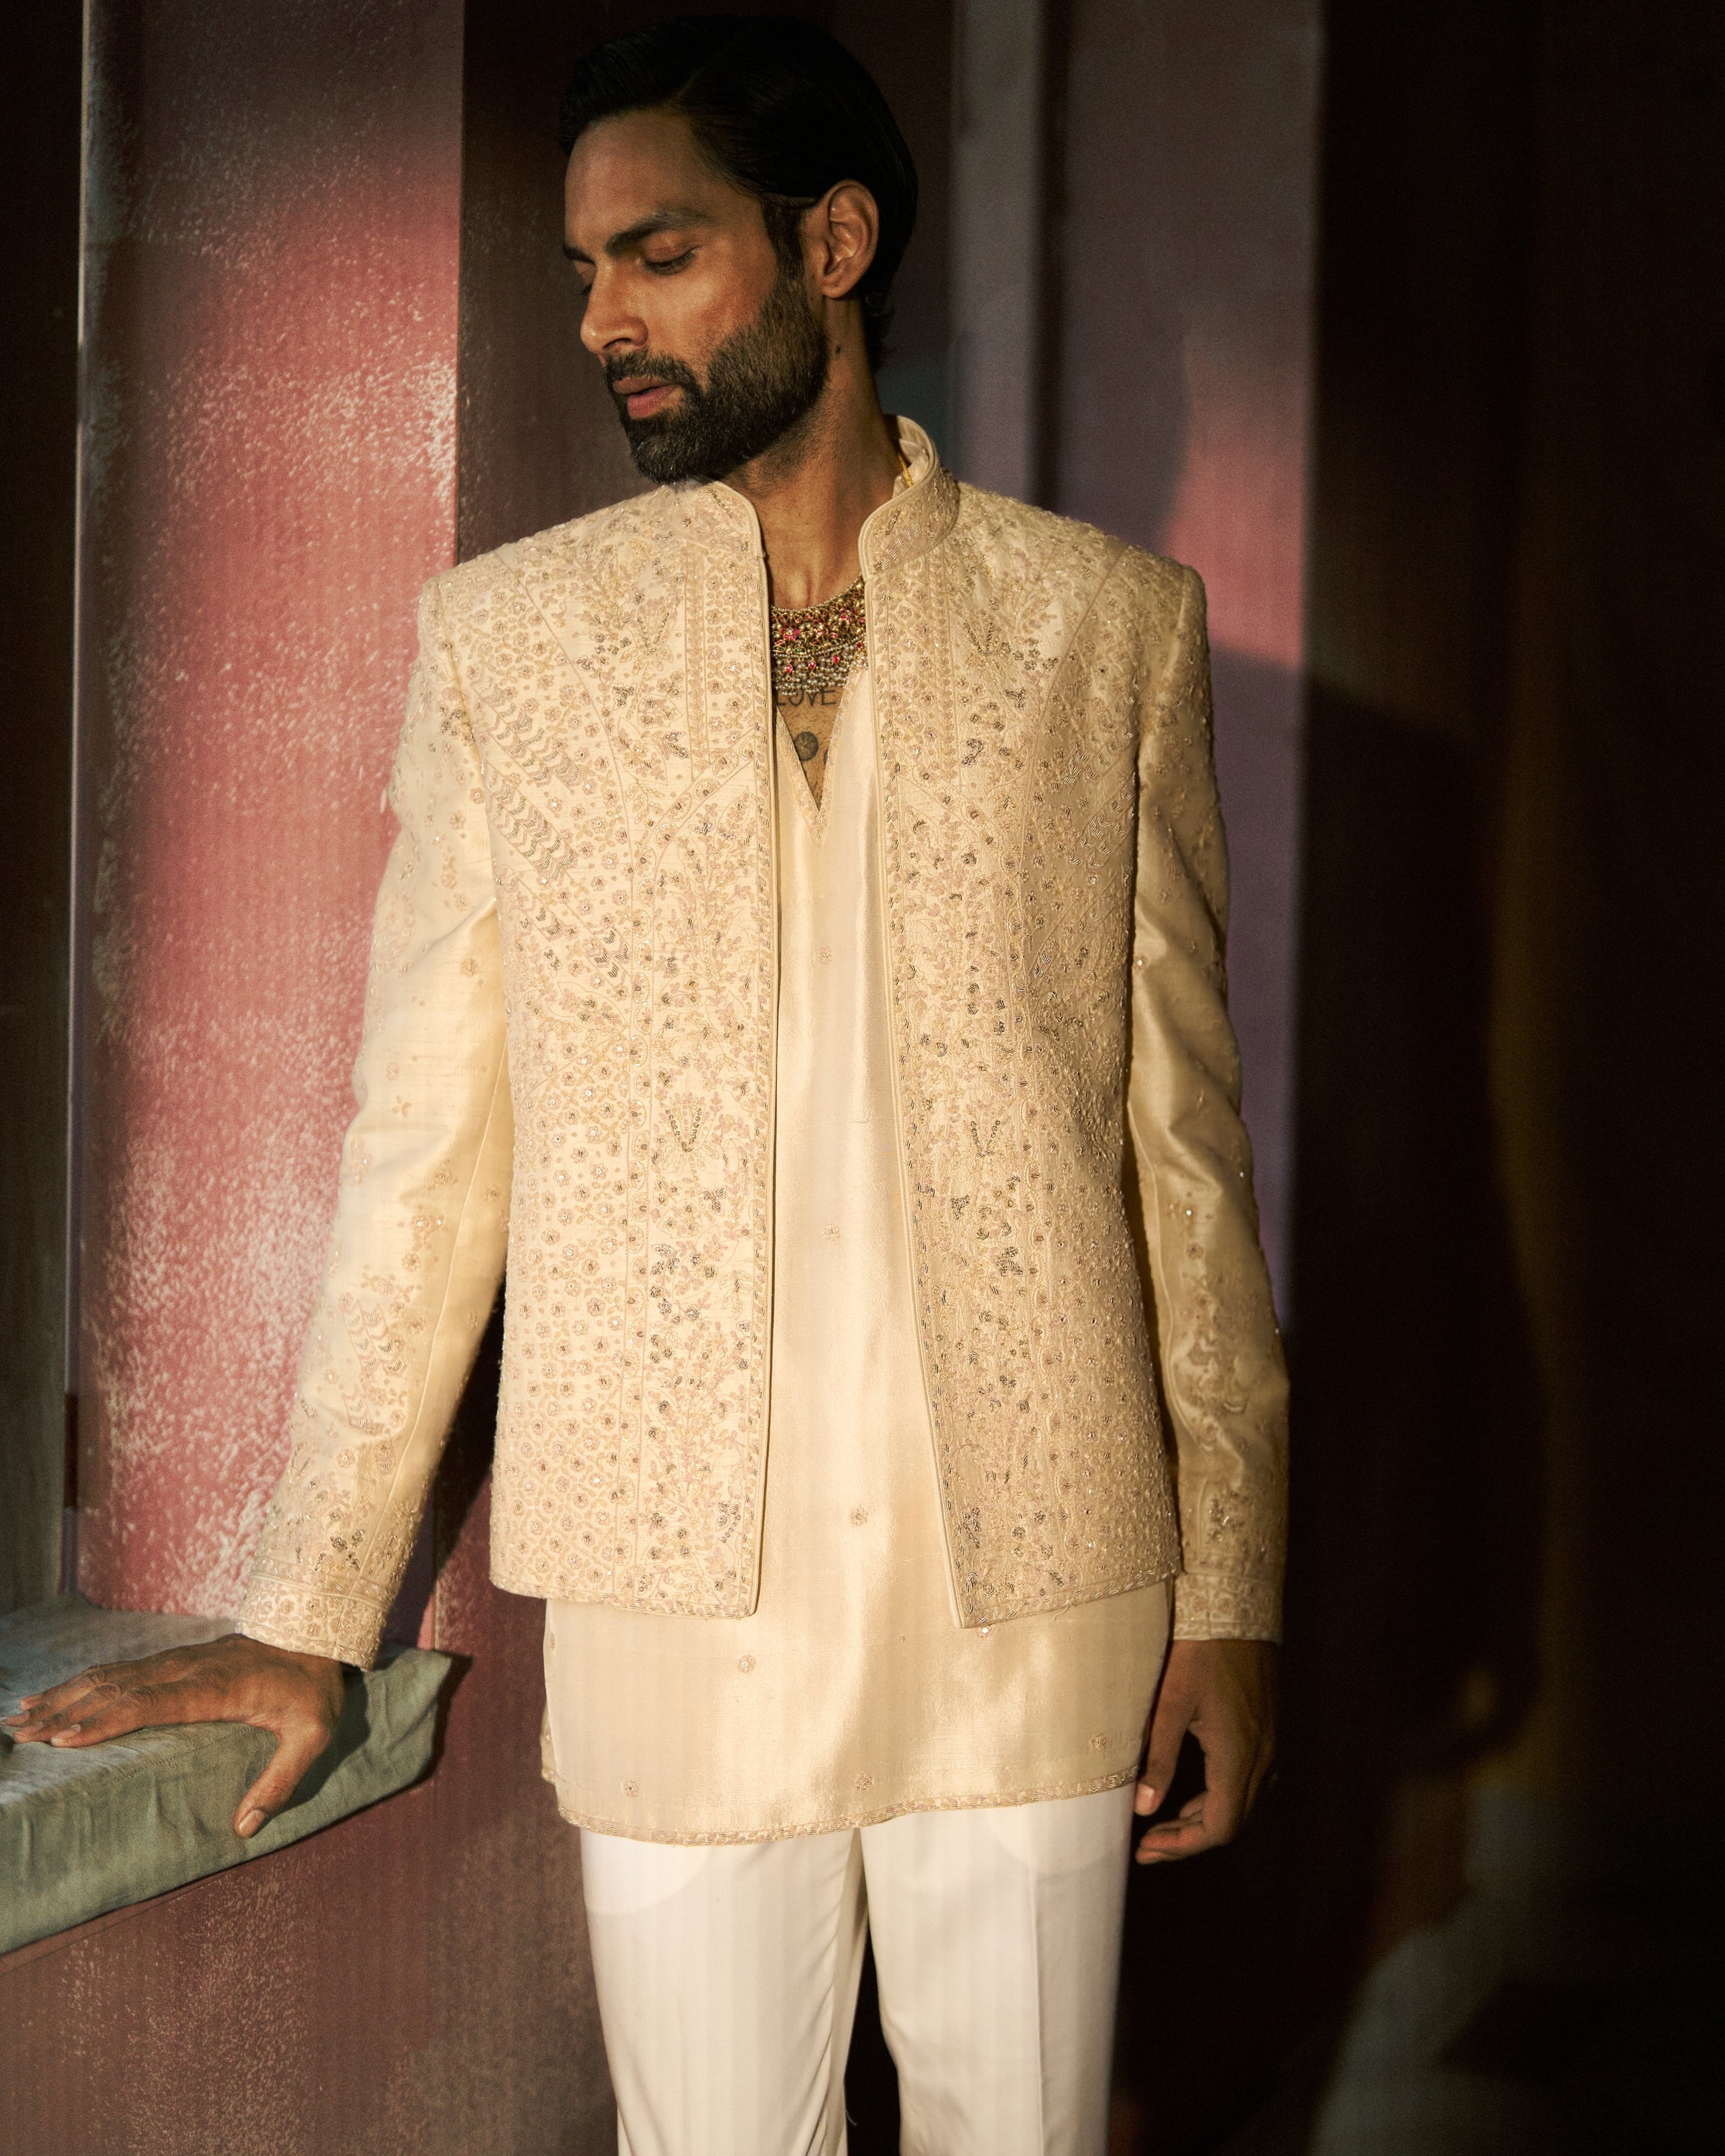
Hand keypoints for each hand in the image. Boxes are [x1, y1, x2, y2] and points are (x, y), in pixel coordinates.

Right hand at [3, 1634, 346, 1839]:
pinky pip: (123, 1669)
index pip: (150, 1704)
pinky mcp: (177, 1657)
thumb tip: (245, 1828)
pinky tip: (60, 1692)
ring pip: (112, 1675)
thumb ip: (282, 1781)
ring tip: (22, 1714)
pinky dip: (85, 1681)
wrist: (319, 1633)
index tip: (64, 1739)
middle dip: (66, 1710)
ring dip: (66, 1693)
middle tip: (21, 1733)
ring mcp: (180, 1659)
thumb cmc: (314, 1689)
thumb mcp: (313, 1735)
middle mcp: (188, 1669)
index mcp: (215, 1689)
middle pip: (117, 1688)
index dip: (106, 1721)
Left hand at [1133, 1637, 1277, 1861]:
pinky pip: (1250, 1782)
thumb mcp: (1170, 1704)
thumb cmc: (1198, 1652)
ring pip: (1243, 1804)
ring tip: (1162, 1824)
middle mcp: (1262, 1756)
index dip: (1183, 1846)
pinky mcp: (1268, 1731)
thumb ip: (1159, 1759)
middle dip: (1188, 1839)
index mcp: (1237, 1754)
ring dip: (1205, 1820)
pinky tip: (1194, 1793)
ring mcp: (1270, 1743)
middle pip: (1232, 1822)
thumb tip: (1142, 1809)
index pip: (1219, 1827)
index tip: (1147, 1849)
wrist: (1236, 1609)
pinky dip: (1221, 1798)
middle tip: (1147, 1845)